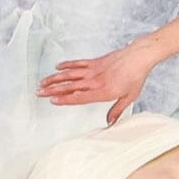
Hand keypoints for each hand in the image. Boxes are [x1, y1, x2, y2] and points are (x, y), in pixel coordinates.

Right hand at [36, 44, 152, 125]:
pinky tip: (57, 67)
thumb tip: (109, 123)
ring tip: (42, 82)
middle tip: (39, 93)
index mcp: (102, 91)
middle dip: (53, 90)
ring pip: (70, 74)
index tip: (52, 101)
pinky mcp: (95, 62)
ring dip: (55, 78)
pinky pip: (78, 63)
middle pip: (70, 86)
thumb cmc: (136, 76)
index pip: (79, 97)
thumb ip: (117, 110)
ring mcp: (93, 70)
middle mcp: (95, 81)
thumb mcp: (129, 97)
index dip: (65, 100)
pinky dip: (67, 65)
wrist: (139, 56)